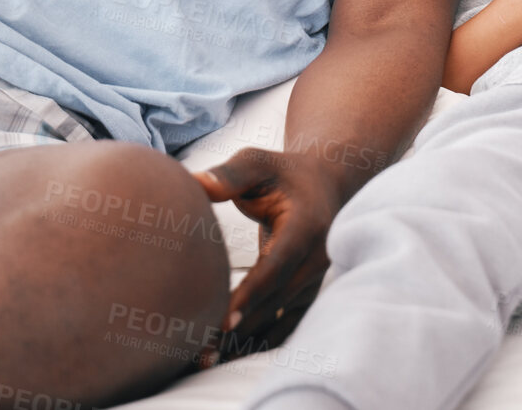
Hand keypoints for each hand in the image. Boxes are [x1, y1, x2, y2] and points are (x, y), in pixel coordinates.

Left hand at [193, 147, 344, 363]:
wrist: (328, 184)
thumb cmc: (285, 173)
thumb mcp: (258, 163)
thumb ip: (228, 175)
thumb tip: (194, 182)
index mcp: (308, 225)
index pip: (278, 265)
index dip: (251, 294)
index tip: (222, 321)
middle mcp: (318, 255)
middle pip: (277, 299)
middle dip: (240, 326)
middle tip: (200, 350)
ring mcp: (318, 276)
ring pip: (281, 315)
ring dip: (247, 339)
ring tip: (207, 358)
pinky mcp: (310, 289)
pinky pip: (287, 321)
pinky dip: (261, 338)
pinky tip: (230, 353)